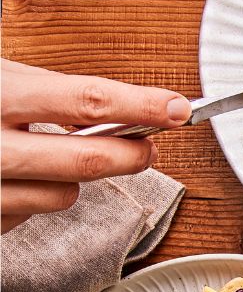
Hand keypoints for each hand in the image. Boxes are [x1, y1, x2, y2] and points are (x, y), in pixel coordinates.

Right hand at [1, 60, 190, 233]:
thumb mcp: (2, 79)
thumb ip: (53, 92)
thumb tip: (124, 108)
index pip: (88, 101)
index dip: (142, 106)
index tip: (177, 109)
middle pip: (90, 159)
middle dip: (132, 156)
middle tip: (148, 149)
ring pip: (66, 193)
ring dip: (75, 177)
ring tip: (49, 156)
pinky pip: (34, 212)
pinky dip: (36, 195)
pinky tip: (17, 176)